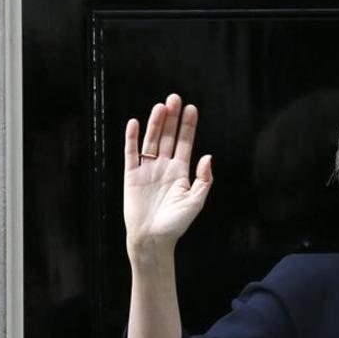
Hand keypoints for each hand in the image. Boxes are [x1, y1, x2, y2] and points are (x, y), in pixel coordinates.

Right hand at [123, 94, 212, 256]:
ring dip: (155, 123)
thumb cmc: (176, 223)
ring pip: (151, 141)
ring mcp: (147, 170)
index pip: (185, 143)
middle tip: (175, 98)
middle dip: (172, 118)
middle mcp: (164, 167)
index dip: (188, 126)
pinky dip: (132, 139)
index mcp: (181, 172)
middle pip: (168, 136)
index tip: (191, 109)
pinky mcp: (131, 176)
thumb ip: (204, 180)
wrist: (152, 239)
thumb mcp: (196, 201)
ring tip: (160, 106)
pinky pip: (131, 153)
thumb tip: (207, 156)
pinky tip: (135, 123)